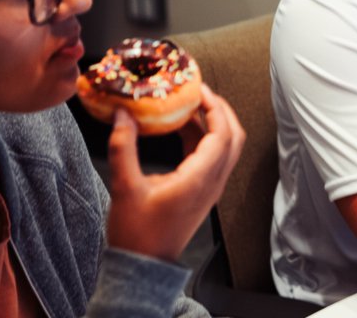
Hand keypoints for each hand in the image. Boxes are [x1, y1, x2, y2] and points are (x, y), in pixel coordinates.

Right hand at [104, 84, 245, 261]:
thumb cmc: (137, 234)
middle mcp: (212, 182)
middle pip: (233, 136)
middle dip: (220, 110)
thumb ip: (123, 146)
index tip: (198, 88)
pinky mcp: (203, 191)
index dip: (214, 107)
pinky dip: (203, 138)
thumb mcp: (124, 186)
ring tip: (190, 105)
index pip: (222, 133)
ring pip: (226, 146)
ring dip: (214, 123)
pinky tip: (181, 127)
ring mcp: (211, 187)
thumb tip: (123, 114)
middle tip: (199, 92)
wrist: (144, 266)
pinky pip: (213, 157)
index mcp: (200, 178)